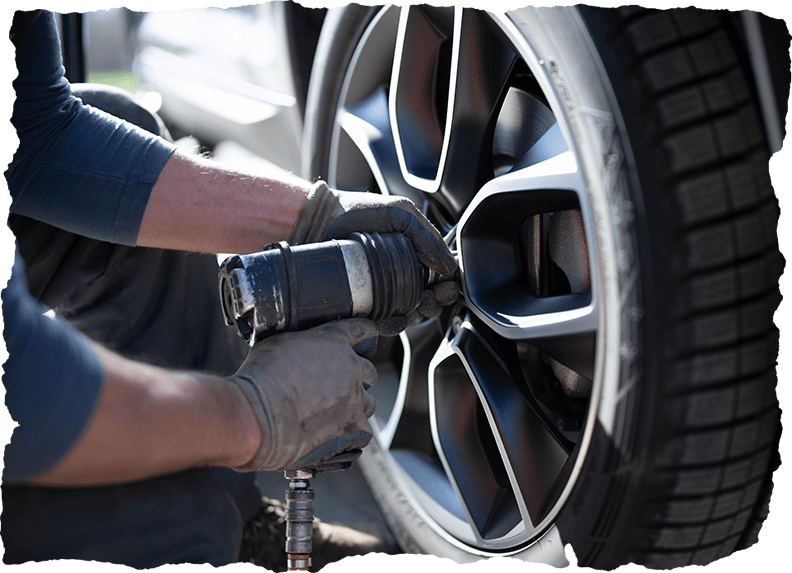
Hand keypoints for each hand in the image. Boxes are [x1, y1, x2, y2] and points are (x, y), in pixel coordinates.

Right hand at [226, 318, 377, 471]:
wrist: (254, 417)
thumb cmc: (258, 381)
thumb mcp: (275, 343)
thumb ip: (300, 342)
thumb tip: (299, 348)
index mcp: (333, 341)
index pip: (362, 331)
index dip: (365, 335)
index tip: (367, 338)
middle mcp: (351, 367)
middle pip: (369, 371)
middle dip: (356, 378)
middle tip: (334, 388)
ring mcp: (355, 398)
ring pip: (368, 402)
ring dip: (354, 406)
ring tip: (331, 415)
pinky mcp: (354, 428)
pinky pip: (362, 431)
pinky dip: (351, 434)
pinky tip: (333, 434)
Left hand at [289, 182, 460, 332]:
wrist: (322, 220)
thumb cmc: (359, 211)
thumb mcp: (400, 214)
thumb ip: (427, 237)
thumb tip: (449, 266)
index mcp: (414, 257)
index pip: (438, 280)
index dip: (446, 288)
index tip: (445, 288)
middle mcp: (399, 277)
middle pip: (426, 302)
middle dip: (433, 305)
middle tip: (428, 298)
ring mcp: (380, 293)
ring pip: (407, 317)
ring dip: (416, 317)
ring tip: (412, 309)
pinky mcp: (361, 306)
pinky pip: (381, 325)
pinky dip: (390, 326)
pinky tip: (392, 319)